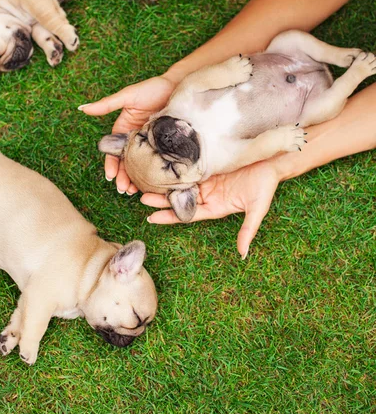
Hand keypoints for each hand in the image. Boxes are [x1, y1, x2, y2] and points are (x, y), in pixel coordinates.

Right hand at [79, 75, 175, 191]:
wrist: (180, 86)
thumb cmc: (152, 88)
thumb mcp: (128, 96)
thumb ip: (106, 104)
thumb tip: (82, 108)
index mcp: (124, 130)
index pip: (114, 152)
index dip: (111, 165)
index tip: (110, 177)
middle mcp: (137, 140)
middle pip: (127, 164)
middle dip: (124, 178)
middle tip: (125, 190)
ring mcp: (152, 144)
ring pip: (142, 166)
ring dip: (138, 180)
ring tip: (136, 193)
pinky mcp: (167, 146)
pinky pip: (160, 162)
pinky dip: (155, 174)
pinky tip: (156, 185)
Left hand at [141, 161, 280, 257]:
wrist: (273, 159)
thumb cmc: (266, 184)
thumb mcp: (257, 208)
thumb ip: (248, 230)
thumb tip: (242, 254)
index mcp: (216, 206)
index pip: (188, 214)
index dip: (170, 216)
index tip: (152, 219)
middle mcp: (209, 194)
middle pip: (180, 199)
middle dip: (161, 199)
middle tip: (141, 197)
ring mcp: (208, 178)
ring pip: (182, 183)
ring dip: (165, 184)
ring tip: (145, 182)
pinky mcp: (210, 163)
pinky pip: (189, 167)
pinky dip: (177, 168)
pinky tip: (162, 165)